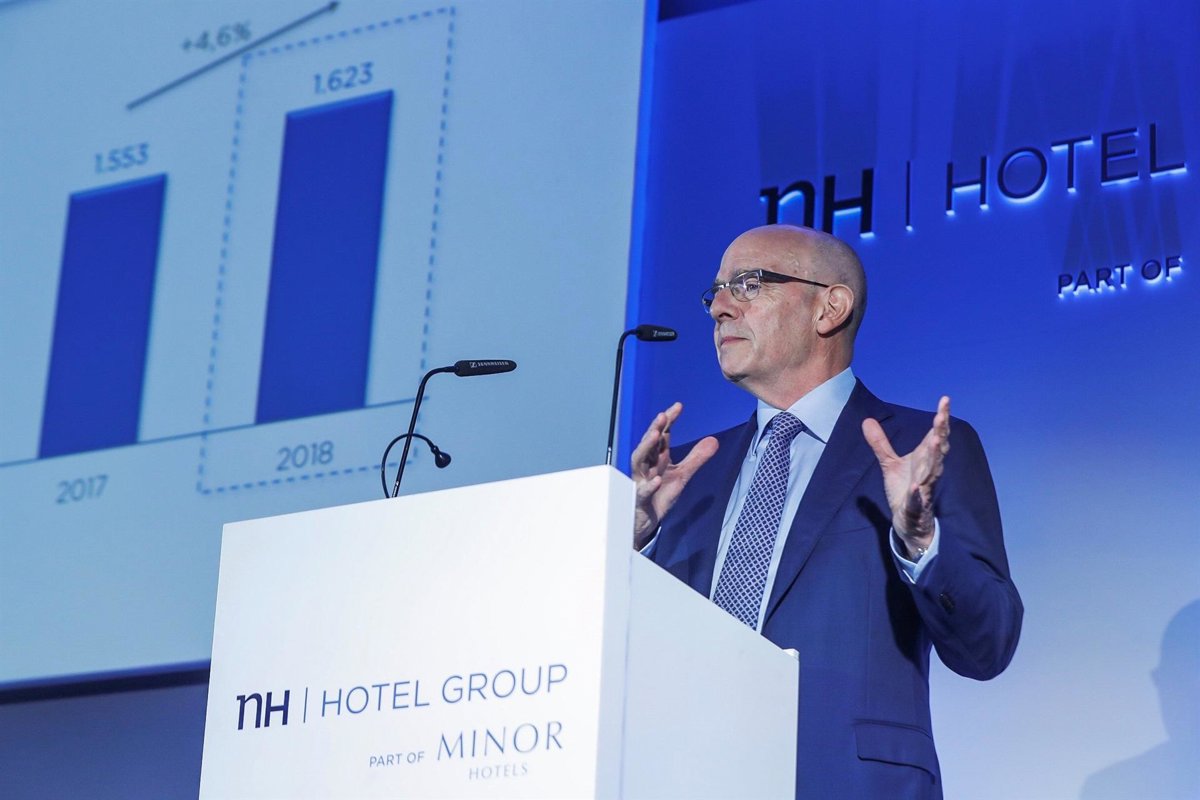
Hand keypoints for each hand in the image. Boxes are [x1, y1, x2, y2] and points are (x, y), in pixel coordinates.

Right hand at [630, 402, 717, 548]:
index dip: (668, 420)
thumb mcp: (682, 475)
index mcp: (656, 457)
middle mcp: (646, 466)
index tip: (678, 406)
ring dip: (646, 447)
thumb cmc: (659, 495)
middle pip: (648, 444)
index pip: (661, 435)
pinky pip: (642, 491)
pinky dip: (649, 485)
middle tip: (662, 416)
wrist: (646, 521)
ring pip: (639, 461)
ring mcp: (640, 481)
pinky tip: (657, 479)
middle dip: (654, 429)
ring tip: (656, 435)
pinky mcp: (640, 499)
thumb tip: (714, 440)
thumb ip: (696, 458)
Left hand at [861, 396, 950, 556]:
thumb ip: (880, 444)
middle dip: (941, 432)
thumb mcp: (889, 464)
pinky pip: (918, 499)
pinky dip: (917, 494)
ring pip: (932, 471)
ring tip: (937, 440)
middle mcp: (928, 470)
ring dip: (935, 457)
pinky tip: (915, 488)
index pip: (936, 435)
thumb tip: (866, 420)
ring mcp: (924, 488)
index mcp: (925, 459)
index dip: (941, 418)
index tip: (945, 399)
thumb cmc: (905, 489)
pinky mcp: (917, 506)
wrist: (908, 522)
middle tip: (942, 416)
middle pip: (938, 449)